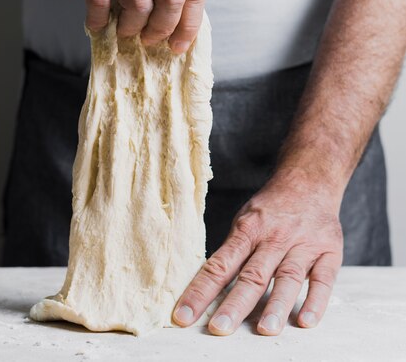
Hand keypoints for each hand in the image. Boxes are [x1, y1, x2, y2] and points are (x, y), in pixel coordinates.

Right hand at [39, 0, 204, 52]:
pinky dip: (100, 20)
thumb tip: (179, 30)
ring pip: (139, 4)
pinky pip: (101, 1)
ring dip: (130, 27)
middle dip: (162, 28)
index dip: (189, 24)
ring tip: (124, 29)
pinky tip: (99, 22)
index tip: (179, 45)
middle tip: (149, 39)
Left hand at [173, 167, 343, 335]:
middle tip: (219, 329)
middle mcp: (275, 237)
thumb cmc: (270, 208)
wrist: (309, 180)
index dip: (201, 291)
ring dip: (276, 305)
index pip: (220, 265)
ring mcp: (303, 244)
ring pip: (288, 277)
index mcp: (248, 229)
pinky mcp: (329, 251)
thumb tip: (207, 288)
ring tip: (265, 330)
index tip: (183, 316)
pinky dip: (316, 300)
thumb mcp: (245, 220)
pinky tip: (306, 321)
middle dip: (235, 303)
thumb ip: (233, 252)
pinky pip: (323, 279)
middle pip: (253, 274)